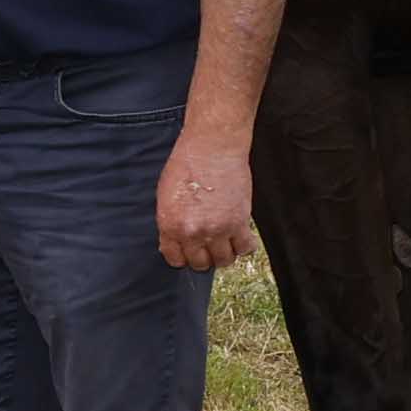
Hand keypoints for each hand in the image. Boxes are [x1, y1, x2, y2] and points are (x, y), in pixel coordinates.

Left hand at [154, 129, 257, 271]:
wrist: (212, 146)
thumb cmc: (187, 163)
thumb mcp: (165, 195)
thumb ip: (170, 221)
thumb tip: (174, 239)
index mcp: (170, 225)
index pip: (175, 259)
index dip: (183, 256)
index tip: (190, 250)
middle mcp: (192, 232)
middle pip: (200, 263)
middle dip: (204, 256)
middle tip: (209, 244)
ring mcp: (217, 229)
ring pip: (224, 261)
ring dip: (225, 253)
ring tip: (225, 240)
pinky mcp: (239, 222)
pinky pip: (245, 249)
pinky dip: (244, 245)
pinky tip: (241, 235)